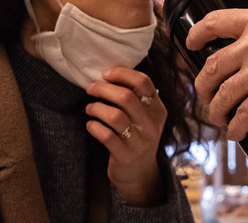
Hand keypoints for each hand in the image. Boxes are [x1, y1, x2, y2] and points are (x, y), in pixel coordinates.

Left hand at [85, 67, 166, 205]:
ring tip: (90, 108)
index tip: (105, 74)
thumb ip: (135, 98)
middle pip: (126, 97)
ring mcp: (140, 141)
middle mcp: (152, 124)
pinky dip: (94, 127)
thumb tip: (110, 74)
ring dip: (96, 108)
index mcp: (158, 110)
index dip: (122, 74)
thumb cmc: (137, 137)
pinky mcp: (125, 156)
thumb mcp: (144, 118)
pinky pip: (106, 136)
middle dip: (103, 89)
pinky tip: (91, 125)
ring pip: (114, 116)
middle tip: (91, 88)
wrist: (139, 173)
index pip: (144, 82)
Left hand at [186, 0, 247, 140]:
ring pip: (222, 93)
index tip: (192, 41)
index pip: (216, 22)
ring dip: (215, 108)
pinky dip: (236, 126)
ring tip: (217, 117)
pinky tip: (234, 133)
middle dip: (203, 82)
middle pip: (212, 65)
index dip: (199, 33)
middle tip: (204, 91)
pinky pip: (243, 115)